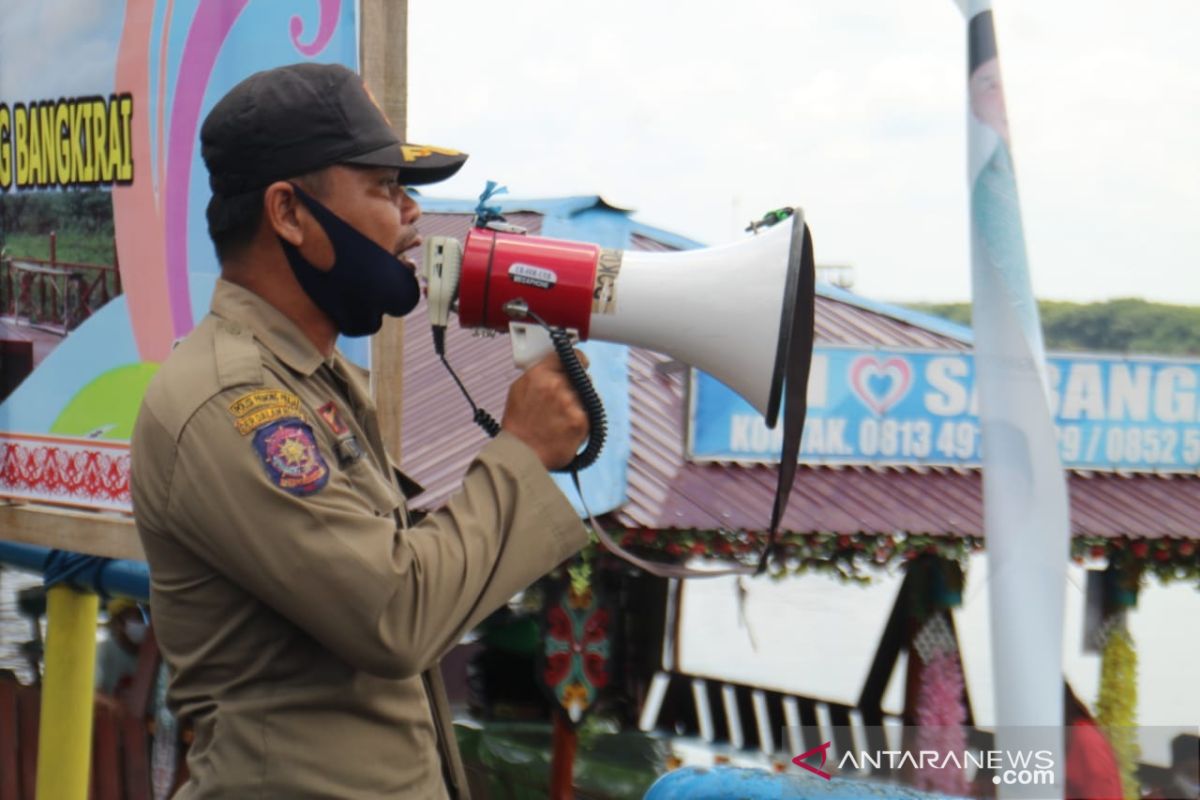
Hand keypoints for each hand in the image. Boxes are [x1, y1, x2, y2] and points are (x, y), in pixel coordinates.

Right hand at [502, 350, 589, 468]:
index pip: (570, 356)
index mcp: (539, 374)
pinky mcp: (581, 421)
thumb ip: (540, 374)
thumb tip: (556, 367)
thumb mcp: (519, 389)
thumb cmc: (519, 424)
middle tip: (564, 402)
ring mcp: (570, 402)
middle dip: (576, 387)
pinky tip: (566, 428)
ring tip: (561, 419)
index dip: (577, 361)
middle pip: (580, 377)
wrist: (521, 454)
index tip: (580, 365)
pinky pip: (589, 415)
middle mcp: (556, 384)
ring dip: (578, 405)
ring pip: (586, 396)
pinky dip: (581, 421)